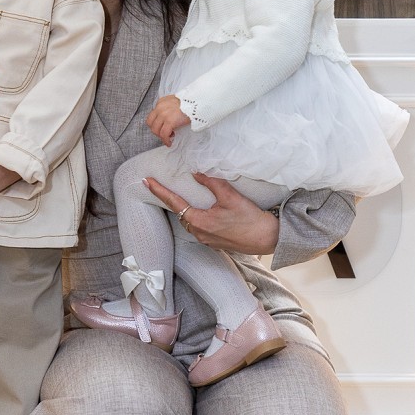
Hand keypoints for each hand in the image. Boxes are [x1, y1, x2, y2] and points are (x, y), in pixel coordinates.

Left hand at [144, 173, 278, 255]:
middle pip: (179, 213)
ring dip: (183, 209)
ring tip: (179, 196)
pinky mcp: (215, 242)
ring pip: (188, 221)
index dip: (159, 191)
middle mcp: (199, 233)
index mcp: (200, 222)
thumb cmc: (250, 219)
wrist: (268, 238)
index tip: (147, 182)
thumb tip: (196, 172)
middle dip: (170, 200)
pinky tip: (199, 210)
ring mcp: (206, 239)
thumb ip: (212, 182)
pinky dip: (194, 216)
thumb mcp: (230, 196)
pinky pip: (198, 227)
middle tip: (160, 187)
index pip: (174, 203)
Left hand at [146, 95, 190, 145]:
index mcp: (161, 102)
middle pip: (151, 123)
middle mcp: (160, 108)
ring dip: (161, 136)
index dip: (156, 124)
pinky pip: (164, 134)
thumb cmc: (190, 103)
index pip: (152, 116)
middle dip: (157, 131)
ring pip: (156, 130)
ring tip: (169, 138)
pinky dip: (166, 140)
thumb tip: (168, 119)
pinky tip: (169, 143)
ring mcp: (164, 115)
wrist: (197, 102)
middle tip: (165, 134)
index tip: (161, 128)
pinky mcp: (169, 121)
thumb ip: (169, 109)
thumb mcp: (176, 102)